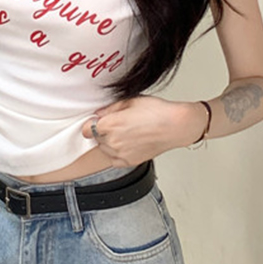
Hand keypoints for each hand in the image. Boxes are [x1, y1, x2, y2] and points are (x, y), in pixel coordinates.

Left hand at [82, 96, 206, 166]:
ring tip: (124, 133)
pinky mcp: (130, 162)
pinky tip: (127, 144)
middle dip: (101, 132)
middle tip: (115, 124)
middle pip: (96, 139)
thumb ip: (110, 108)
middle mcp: (113, 141)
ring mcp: (121, 154)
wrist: (175, 125)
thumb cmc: (156, 111)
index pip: (87, 129)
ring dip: (108, 142)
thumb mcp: (129, 101)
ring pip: (104, 149)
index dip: (90, 124)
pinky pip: (114, 160)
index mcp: (110, 124)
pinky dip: (116, 153)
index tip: (96, 122)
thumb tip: (99, 114)